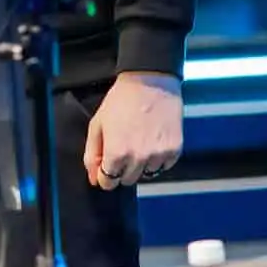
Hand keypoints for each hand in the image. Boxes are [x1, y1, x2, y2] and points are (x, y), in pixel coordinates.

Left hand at [83, 72, 183, 189]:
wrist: (151, 84)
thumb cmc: (121, 101)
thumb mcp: (97, 125)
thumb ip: (92, 154)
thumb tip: (93, 178)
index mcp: (117, 153)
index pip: (108, 182)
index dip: (104, 175)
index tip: (106, 165)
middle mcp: (139, 158)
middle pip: (127, 180)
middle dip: (121, 169)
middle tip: (122, 148)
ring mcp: (159, 155)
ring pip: (146, 175)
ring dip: (140, 165)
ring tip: (138, 142)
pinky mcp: (175, 150)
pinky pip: (163, 166)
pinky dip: (157, 159)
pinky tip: (152, 141)